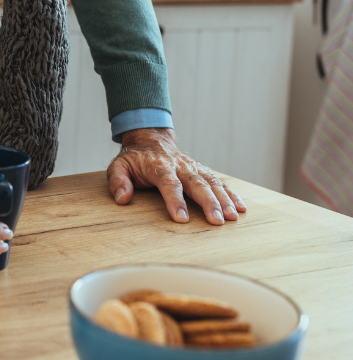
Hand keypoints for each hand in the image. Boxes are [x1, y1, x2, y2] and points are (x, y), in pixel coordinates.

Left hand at [107, 128, 246, 224]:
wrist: (150, 139)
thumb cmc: (134, 158)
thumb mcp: (119, 166)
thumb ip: (118, 181)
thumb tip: (122, 199)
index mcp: (158, 166)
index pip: (169, 184)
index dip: (175, 201)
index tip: (182, 218)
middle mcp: (180, 166)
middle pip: (196, 183)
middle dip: (208, 202)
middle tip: (218, 220)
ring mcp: (193, 167)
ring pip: (211, 182)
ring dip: (224, 199)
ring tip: (233, 217)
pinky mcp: (202, 170)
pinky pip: (219, 181)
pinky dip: (231, 194)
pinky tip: (241, 208)